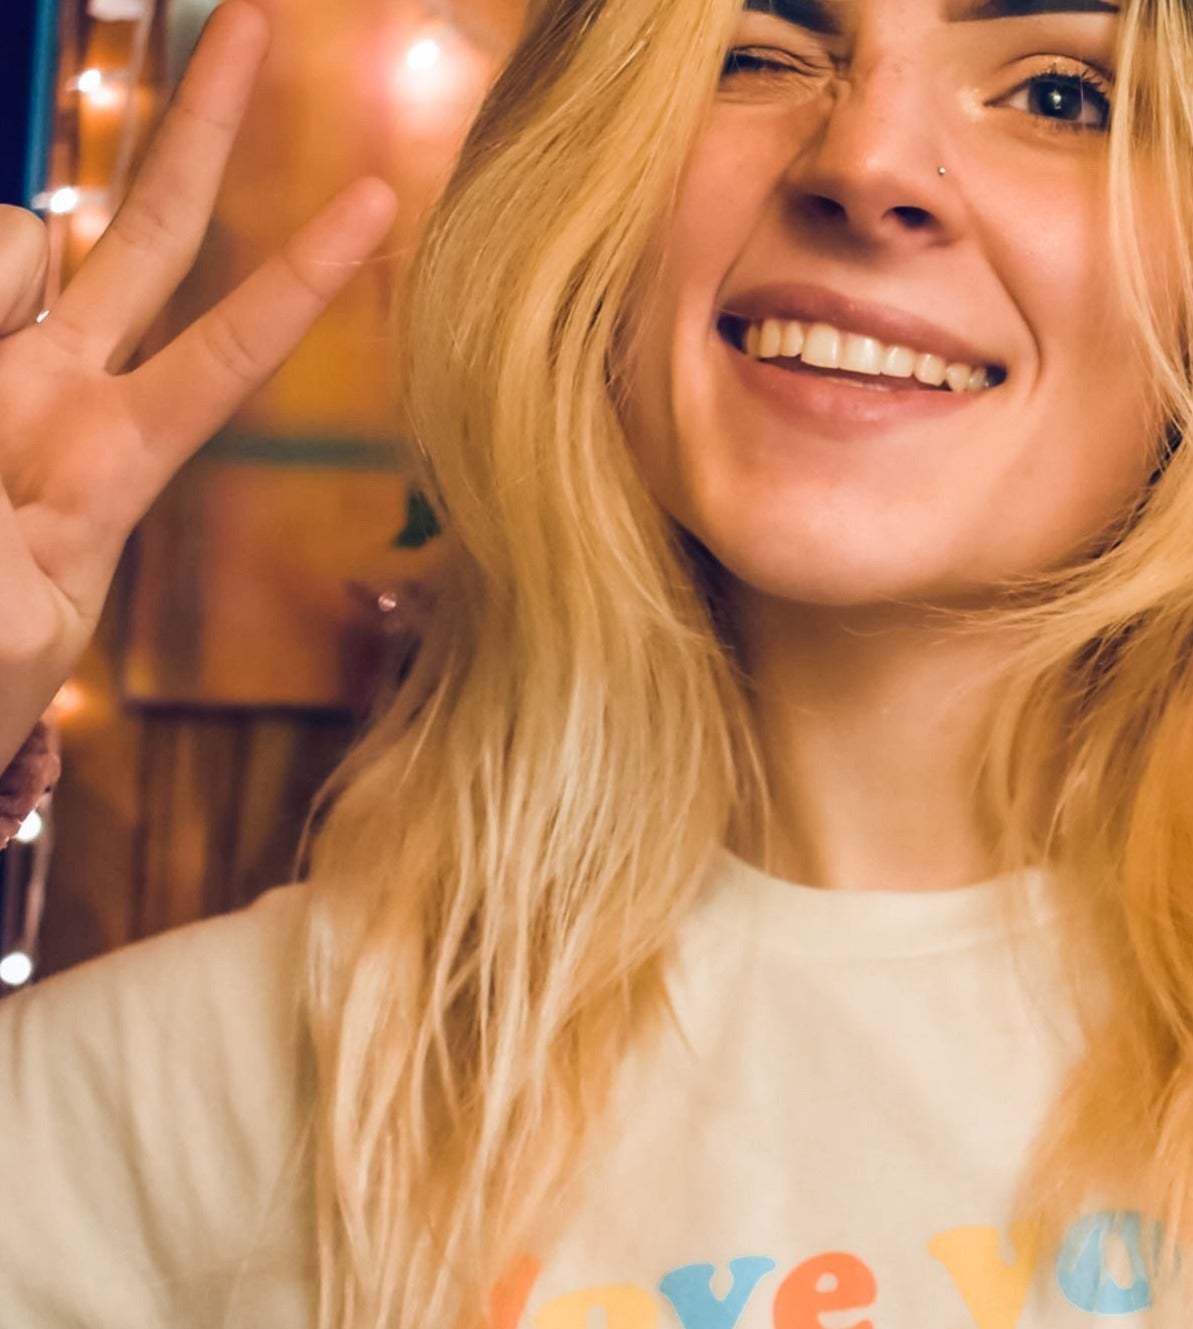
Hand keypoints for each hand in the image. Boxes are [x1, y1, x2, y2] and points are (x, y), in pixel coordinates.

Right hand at [0, 0, 396, 759]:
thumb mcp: (17, 631)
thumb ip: (14, 540)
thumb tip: (5, 407)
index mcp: (117, 461)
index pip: (230, 348)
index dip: (300, 275)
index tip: (381, 203)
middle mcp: (62, 386)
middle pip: (146, 233)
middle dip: (200, 130)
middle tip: (258, 22)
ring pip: (10, 234)